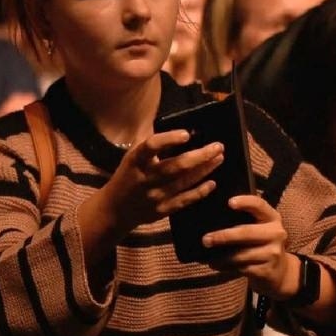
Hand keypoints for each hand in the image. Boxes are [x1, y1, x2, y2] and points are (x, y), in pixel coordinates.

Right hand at [97, 131, 223, 237]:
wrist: (115, 209)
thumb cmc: (127, 176)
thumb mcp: (132, 156)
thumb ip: (150, 143)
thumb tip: (172, 125)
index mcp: (136, 161)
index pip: (151, 147)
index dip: (169, 139)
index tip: (186, 134)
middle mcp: (146, 178)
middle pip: (176, 166)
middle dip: (200, 155)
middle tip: (218, 146)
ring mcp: (155, 196)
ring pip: (185, 181)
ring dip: (205, 169)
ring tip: (219, 158)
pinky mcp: (162, 210)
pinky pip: (185, 200)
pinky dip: (200, 192)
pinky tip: (212, 183)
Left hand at [202, 195, 294, 296]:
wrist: (279, 272)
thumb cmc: (262, 245)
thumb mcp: (260, 229)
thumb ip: (245, 222)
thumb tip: (213, 220)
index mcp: (272, 218)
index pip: (260, 205)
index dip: (245, 202)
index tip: (229, 202)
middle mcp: (276, 233)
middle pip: (246, 232)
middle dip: (224, 236)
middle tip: (206, 240)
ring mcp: (273, 253)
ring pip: (241, 254)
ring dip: (222, 257)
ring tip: (209, 258)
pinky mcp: (267, 270)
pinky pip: (241, 268)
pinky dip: (226, 267)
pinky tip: (217, 266)